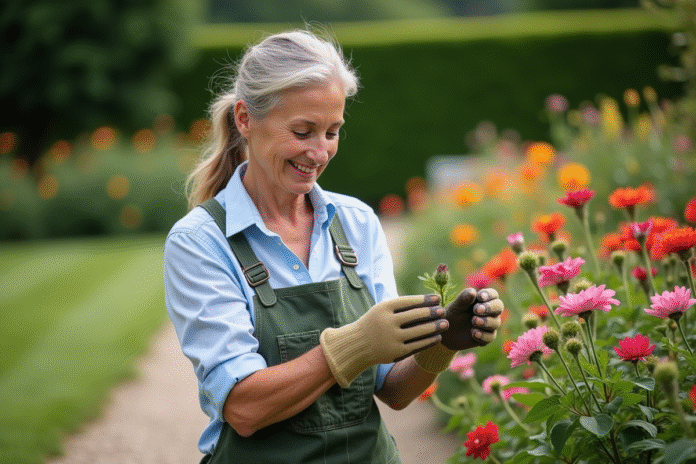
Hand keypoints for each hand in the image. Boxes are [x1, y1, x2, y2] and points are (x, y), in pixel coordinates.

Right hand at [320, 294, 448, 386]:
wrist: (357, 345)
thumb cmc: (374, 323)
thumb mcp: (382, 310)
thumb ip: (401, 305)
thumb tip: (428, 301)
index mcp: (383, 308)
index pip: (408, 301)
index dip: (425, 299)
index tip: (437, 298)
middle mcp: (387, 322)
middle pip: (415, 315)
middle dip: (432, 312)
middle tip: (444, 310)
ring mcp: (391, 338)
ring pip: (419, 331)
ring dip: (434, 327)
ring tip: (445, 323)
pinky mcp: (396, 352)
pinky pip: (417, 345)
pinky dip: (429, 340)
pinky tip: (438, 337)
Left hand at [440, 288, 502, 350]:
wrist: (446, 333)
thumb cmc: (452, 314)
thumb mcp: (456, 306)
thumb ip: (464, 298)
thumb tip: (473, 292)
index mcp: (483, 300)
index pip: (493, 294)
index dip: (489, 294)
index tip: (480, 297)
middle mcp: (489, 311)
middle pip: (499, 306)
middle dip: (489, 308)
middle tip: (476, 310)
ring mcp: (489, 325)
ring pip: (496, 322)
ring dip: (486, 321)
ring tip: (473, 321)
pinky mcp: (486, 337)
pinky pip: (491, 337)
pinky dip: (483, 335)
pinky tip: (474, 333)